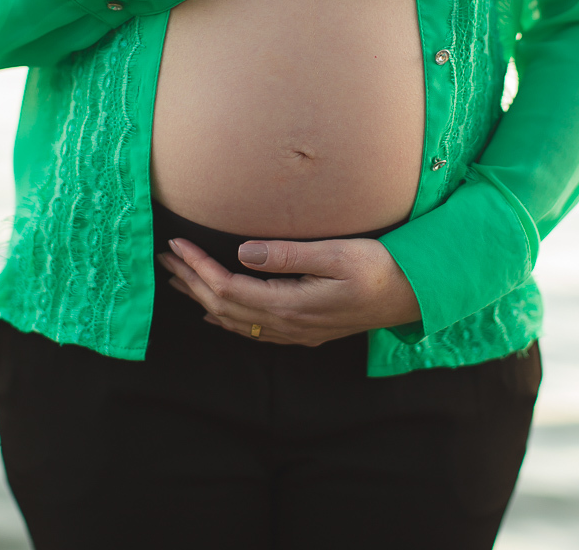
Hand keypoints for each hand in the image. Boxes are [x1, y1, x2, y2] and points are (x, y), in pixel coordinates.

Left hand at [156, 234, 422, 345]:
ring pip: (235, 321)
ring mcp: (296, 332)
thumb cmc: (380, 268)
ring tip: (178, 280)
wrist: (412, 296)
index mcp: (290, 305)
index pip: (229, 288)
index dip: (199, 268)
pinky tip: (216, 314)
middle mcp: (288, 324)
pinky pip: (253, 331)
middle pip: (224, 306)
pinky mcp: (305, 331)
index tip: (178, 245)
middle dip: (192, 281)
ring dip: (203, 299)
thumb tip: (242, 252)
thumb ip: (288, 255)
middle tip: (166, 257)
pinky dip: (227, 319)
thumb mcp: (337, 254)